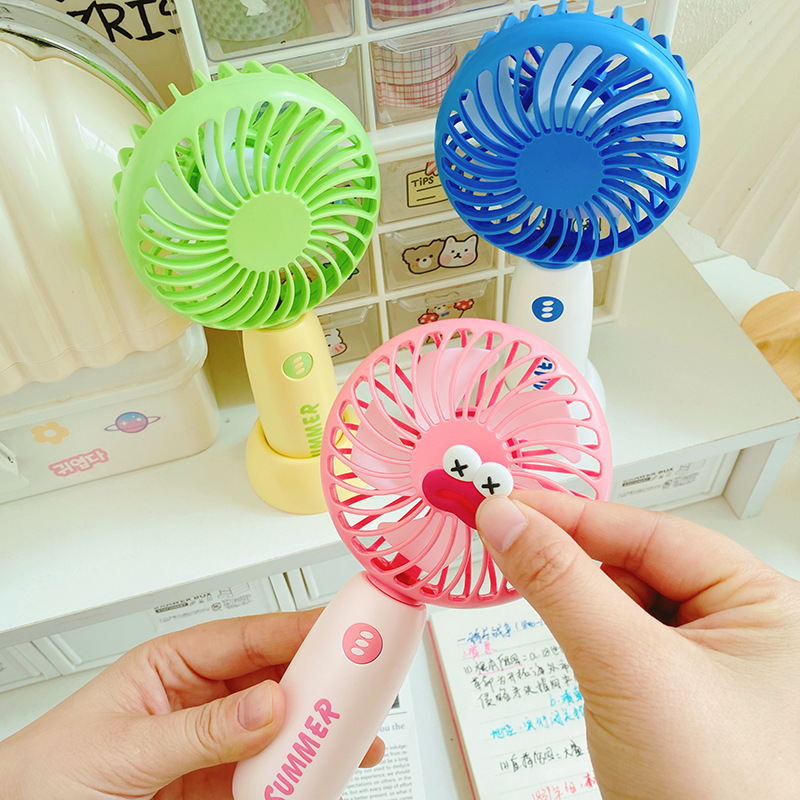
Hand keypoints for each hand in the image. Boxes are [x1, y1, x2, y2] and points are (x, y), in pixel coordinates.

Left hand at [0, 611, 382, 799]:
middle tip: (360, 691)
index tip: (342, 632)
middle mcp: (202, 697)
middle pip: (275, 679)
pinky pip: (267, 775)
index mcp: (176, 663)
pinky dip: (296, 776)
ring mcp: (213, 742)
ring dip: (316, 732)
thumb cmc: (47, 773)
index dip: (299, 629)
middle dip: (320, 684)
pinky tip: (316, 776)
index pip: (250, 636)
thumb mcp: (125, 747)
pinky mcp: (217, 785)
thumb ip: (200, 730)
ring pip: (279, 728)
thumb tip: (266, 705)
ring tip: (350, 739)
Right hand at [476, 491, 799, 799]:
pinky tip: (568, 643)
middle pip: (636, 563)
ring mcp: (713, 669)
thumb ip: (561, 582)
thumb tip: (508, 520)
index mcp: (764, 604)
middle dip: (568, 557)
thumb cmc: (722, 798)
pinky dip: (586, 636)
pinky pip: (625, 645)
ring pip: (626, 605)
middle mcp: (745, 631)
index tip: (504, 502)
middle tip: (502, 539)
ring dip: (575, 600)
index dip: (567, 513)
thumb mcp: (628, 669)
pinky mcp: (681, 701)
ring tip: (530, 590)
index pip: (646, 529)